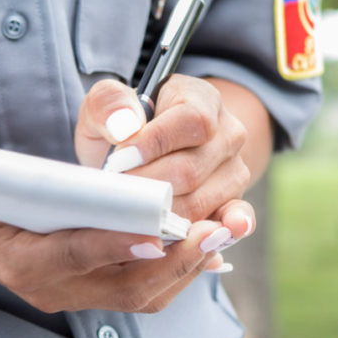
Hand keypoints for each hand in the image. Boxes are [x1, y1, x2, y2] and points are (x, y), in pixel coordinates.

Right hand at [0, 151, 255, 312]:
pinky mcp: (94, 291)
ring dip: (186, 265)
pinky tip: (206, 244)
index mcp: (19, 263)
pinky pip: (145, 289)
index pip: (73, 256)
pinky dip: (178, 269)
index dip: (115, 243)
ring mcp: (75, 296)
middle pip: (124, 286)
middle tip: (214, 230)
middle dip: (173, 260)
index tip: (158, 228)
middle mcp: (51, 290)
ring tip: (222, 233)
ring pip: (143, 294)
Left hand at [75, 75, 250, 222]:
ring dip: (159, 213)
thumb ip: (107, 104)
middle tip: (114, 192)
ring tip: (129, 212)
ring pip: (200, 202)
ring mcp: (233, 171)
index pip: (192, 121)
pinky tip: (206, 238)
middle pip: (191, 169)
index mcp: (201, 99)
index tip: (119, 159)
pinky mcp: (232, 203)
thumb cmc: (123, 128)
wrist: (141, 154)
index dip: (155, 142)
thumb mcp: (103, 107)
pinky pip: (233, 220)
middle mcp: (228, 135)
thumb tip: (124, 126)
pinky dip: (218, 231)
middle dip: (147, 186)